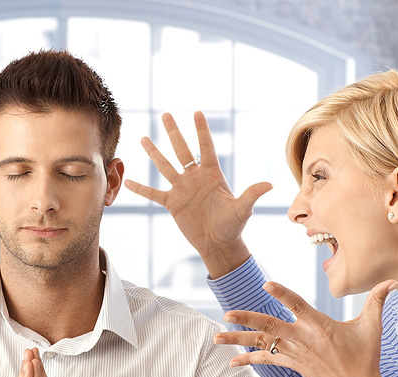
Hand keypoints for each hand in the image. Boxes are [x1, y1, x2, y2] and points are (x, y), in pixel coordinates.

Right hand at [123, 112, 270, 277]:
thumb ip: (252, 194)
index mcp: (212, 175)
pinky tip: (127, 181)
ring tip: (143, 138)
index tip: (196, 112)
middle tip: (165, 115)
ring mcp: (182, 189)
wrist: (218, 243)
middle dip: (174, 132)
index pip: (206, 147)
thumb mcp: (243, 209)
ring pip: (165, 166)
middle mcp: (195, 178)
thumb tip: (270, 185)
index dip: (202, 130)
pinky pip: (153, 193)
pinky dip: (141, 188)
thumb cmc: (233, 225)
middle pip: (182, 150)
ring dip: (154, 152)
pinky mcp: (172, 204)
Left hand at [212, 280, 396, 376]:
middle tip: (226, 314)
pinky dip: (248, 360)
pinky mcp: (292, 366)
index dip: (282, 294)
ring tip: (216, 337)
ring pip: (262, 344)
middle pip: (270, 326)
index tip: (266, 284)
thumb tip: (395, 281)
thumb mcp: (372, 327)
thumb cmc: (366, 358)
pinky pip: (266, 361)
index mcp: (320, 326)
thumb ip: (378, 301)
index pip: (297, 305)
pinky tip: (231, 361)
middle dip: (247, 319)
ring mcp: (295, 354)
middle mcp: (303, 339)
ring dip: (238, 341)